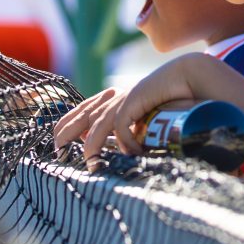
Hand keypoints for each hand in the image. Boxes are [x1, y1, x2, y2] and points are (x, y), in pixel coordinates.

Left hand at [53, 54, 204, 165]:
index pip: (81, 111)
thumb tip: (117, 151)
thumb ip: (128, 130)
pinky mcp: (133, 100)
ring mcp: (121, 99)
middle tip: (57, 152)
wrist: (186, 78)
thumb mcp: (142, 118)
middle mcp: (112, 98)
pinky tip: (132, 155)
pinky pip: (121, 127)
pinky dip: (124, 143)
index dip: (66, 126)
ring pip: (95, 125)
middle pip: (80, 116)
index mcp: (112, 100)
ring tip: (90, 165)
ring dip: (91, 147)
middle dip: (64, 134)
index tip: (58, 143)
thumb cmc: (167, 100)